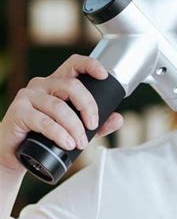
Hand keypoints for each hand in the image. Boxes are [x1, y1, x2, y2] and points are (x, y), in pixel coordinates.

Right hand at [0, 54, 123, 172]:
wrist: (15, 154)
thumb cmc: (43, 137)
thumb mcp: (74, 130)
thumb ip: (96, 125)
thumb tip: (118, 119)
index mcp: (56, 85)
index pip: (73, 64)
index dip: (89, 65)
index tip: (103, 75)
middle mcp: (41, 85)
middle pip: (71, 86)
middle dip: (88, 107)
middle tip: (93, 127)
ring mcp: (28, 96)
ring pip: (59, 107)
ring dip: (74, 127)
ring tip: (79, 143)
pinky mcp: (18, 111)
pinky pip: (44, 121)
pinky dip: (59, 134)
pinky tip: (67, 143)